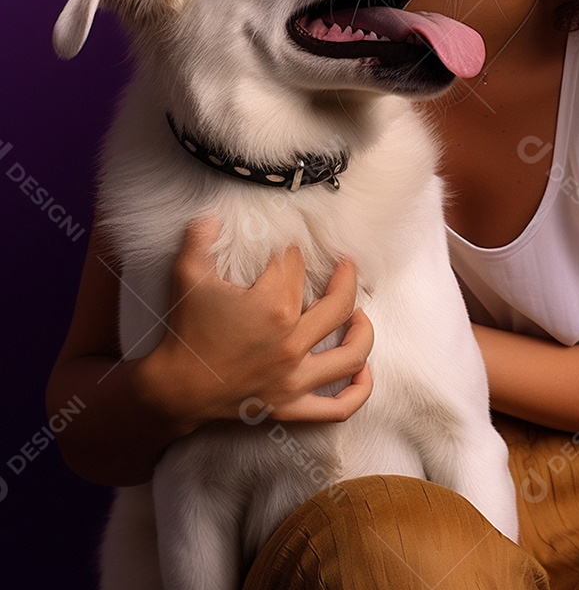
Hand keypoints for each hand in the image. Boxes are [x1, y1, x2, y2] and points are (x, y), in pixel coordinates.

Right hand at [141, 217, 373, 428]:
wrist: (174, 388)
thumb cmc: (185, 331)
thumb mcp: (188, 276)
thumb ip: (200, 238)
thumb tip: (212, 213)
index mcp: (272, 306)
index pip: (298, 268)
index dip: (295, 252)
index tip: (290, 249)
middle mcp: (291, 342)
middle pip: (338, 303)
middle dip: (345, 278)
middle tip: (345, 265)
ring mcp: (294, 377)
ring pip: (350, 354)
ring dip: (363, 331)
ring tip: (359, 314)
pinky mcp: (291, 405)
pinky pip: (337, 407)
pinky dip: (358, 390)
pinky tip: (363, 370)